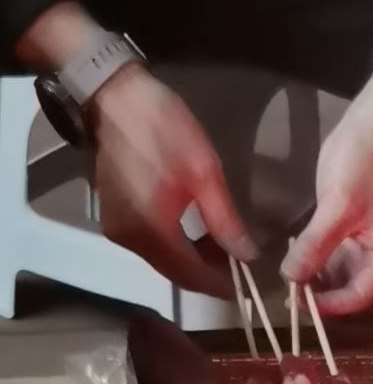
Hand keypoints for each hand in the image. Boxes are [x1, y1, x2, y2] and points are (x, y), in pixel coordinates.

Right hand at [91, 68, 255, 292]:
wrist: (114, 100)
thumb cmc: (163, 129)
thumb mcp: (204, 172)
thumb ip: (225, 220)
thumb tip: (247, 256)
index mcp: (153, 231)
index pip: (192, 276)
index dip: (220, 283)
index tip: (246, 281)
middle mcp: (130, 241)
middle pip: (176, 274)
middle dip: (207, 274)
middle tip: (238, 260)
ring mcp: (118, 232)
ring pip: (163, 263)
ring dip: (191, 261)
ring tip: (220, 244)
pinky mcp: (114, 221)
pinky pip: (149, 248)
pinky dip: (174, 247)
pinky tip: (193, 232)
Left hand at [283, 45, 372, 313]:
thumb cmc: (364, 165)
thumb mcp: (338, 206)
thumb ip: (316, 246)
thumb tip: (291, 279)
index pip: (360, 297)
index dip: (331, 306)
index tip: (301, 304)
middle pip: (348, 292)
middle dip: (320, 296)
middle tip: (286, 294)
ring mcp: (361, 246)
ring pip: (335, 278)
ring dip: (313, 282)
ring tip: (285, 280)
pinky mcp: (346, 234)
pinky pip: (328, 259)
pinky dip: (311, 264)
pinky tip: (292, 261)